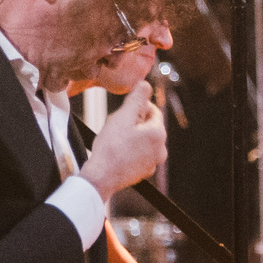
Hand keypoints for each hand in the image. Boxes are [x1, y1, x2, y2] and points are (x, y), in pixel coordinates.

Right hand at [78, 79, 167, 198]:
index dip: (137, 107)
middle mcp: (161, 149)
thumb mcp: (123, 117)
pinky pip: (138, 154)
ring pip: (143, 140)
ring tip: (114, 140)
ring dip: (131, 136)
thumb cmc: (111, 148)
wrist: (101, 177)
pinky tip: (116, 152)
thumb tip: (146, 85)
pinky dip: (129, 151)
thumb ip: (137, 98)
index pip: (154, 111)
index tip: (123, 112)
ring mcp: (152, 163)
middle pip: (148, 126)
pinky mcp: (143, 173)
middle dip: (133, 123)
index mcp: (158, 134)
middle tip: (116, 126)